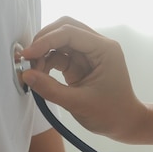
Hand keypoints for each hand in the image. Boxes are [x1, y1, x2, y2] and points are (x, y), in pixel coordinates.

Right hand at [21, 17, 142, 141]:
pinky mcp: (80, 63)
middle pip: (65, 28)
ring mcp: (88, 53)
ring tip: (32, 71)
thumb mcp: (79, 103)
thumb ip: (50, 89)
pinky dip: (46, 61)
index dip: (46, 41)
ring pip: (60, 40)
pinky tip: (39, 74)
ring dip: (43, 52)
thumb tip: (26, 75)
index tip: (27, 55)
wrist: (126, 123)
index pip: (70, 33)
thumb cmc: (111, 114)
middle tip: (27, 59)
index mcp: (104, 49)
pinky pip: (59, 54)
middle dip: (44, 40)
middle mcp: (97, 45)